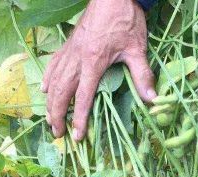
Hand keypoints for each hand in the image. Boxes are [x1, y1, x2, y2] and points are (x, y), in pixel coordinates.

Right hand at [41, 0, 155, 140]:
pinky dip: (48, 78)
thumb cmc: (125, 20)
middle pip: (61, 92)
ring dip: (50, 101)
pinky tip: (45, 88)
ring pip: (54, 80)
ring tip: (49, 119)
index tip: (77, 136)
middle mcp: (77, 58)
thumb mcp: (137, 49)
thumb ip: (143, 75)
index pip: (82, 97)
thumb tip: (152, 100)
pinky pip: (53, 64)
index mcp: (93, 62)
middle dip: (57, 115)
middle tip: (57, 134)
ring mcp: (70, 50)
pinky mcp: (68, 44)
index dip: (79, 118)